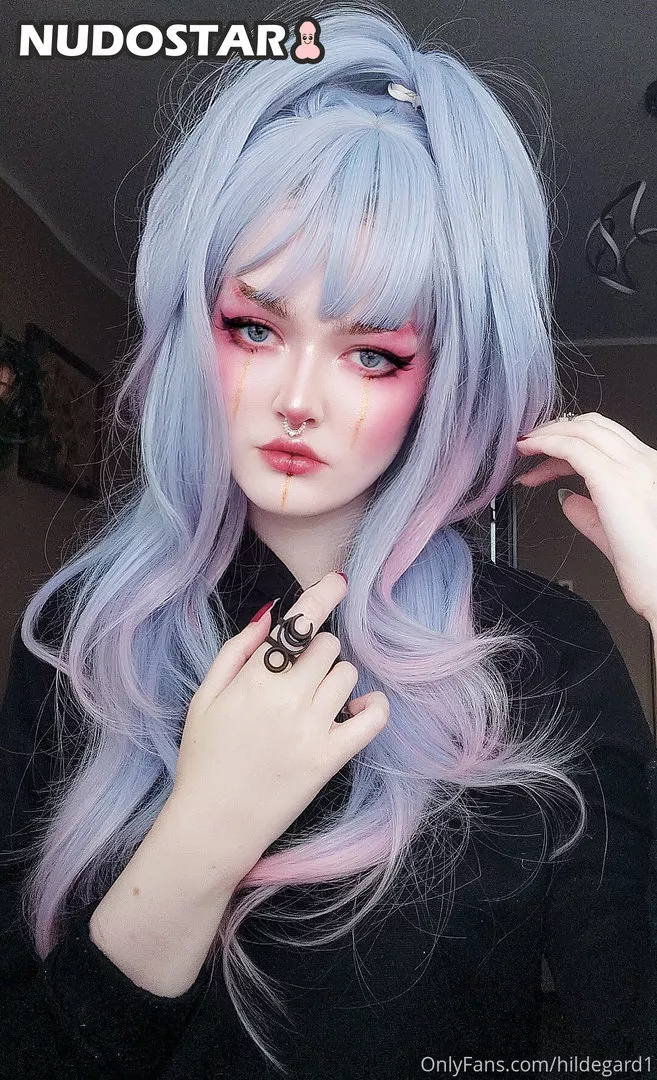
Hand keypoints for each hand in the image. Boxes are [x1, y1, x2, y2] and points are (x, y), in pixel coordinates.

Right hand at [170, 573, 388, 875]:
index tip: (338, 582)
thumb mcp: (204, 698)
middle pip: (328, 646)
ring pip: (348, 675)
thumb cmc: (203, 759)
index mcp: (255, 680)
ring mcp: (314, 729)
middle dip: (315, 651)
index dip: (322, 596)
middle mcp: (289, 698)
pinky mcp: (332, 758)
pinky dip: (372, 707)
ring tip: (314, 700)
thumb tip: (269, 614)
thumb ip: (236, 651)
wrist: (212, 824)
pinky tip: (356, 709)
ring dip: (335, 678)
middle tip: (297, 675)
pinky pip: (373, 718)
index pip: (298, 624)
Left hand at [514, 411, 656, 623]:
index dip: (570, 442)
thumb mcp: (613, 533)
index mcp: (649, 471)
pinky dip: (547, 444)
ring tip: (525, 447)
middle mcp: (644, 462)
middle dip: (557, 431)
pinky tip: (531, 450)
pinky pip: (572, 448)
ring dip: (548, 434)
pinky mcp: (613, 478)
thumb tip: (567, 500)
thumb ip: (589, 513)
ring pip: (583, 430)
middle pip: (593, 426)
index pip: (605, 440)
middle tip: (531, 445)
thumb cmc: (650, 568)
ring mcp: (632, 467)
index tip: (546, 458)